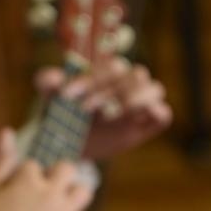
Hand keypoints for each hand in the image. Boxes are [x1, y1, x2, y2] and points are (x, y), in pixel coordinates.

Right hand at [0, 127, 96, 210]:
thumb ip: (1, 161)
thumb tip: (6, 130)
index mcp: (27, 178)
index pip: (33, 165)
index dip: (24, 178)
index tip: (14, 196)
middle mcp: (50, 191)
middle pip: (66, 169)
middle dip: (58, 177)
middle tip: (43, 195)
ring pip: (84, 192)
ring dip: (74, 196)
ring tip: (59, 208)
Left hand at [34, 58, 171, 161]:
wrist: (69, 144)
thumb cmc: (63, 114)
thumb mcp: (50, 98)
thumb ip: (46, 82)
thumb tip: (52, 77)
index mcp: (108, 73)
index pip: (112, 66)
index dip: (93, 78)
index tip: (67, 94)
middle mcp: (127, 84)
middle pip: (137, 74)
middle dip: (112, 90)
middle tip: (86, 109)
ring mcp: (138, 106)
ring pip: (155, 89)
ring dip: (139, 97)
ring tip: (120, 110)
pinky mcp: (144, 127)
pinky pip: (163, 115)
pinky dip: (157, 113)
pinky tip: (135, 118)